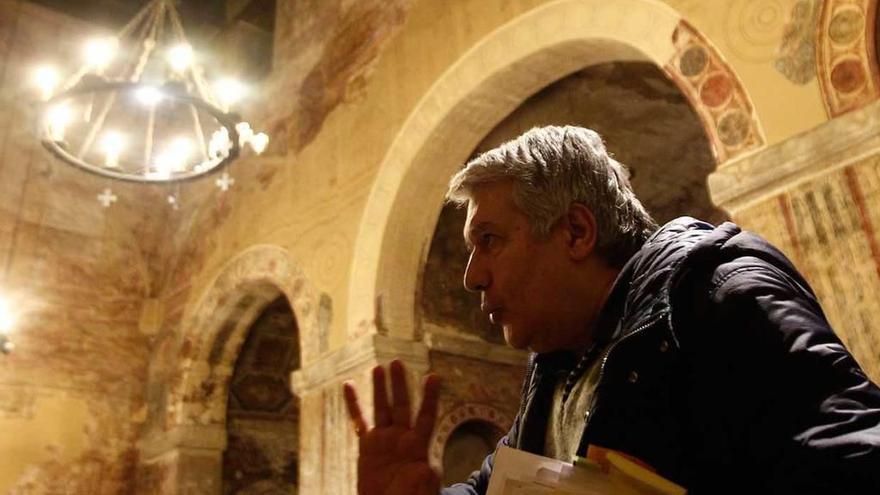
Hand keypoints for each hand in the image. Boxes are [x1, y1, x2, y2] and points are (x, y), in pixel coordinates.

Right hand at [343, 360, 441, 494]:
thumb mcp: (423, 489)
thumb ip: (425, 478)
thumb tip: (426, 468)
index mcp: (418, 447)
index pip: (426, 416)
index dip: (429, 398)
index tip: (434, 376)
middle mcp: (401, 439)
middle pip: (401, 406)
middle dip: (399, 385)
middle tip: (397, 362)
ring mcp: (384, 441)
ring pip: (381, 409)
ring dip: (380, 389)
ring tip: (379, 368)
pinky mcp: (367, 447)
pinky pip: (359, 421)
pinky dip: (353, 404)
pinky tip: (348, 385)